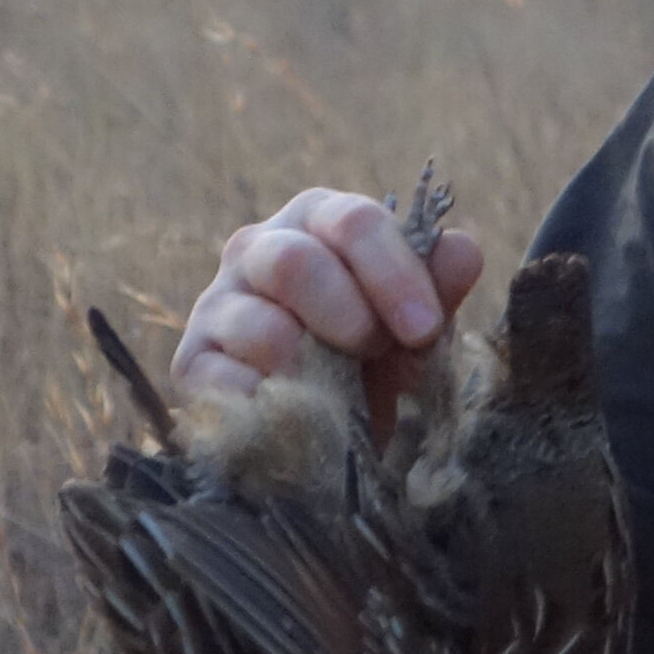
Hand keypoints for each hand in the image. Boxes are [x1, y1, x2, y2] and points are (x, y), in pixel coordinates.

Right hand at [177, 188, 490, 395]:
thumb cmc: (376, 359)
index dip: (394, 274)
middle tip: (376, 355)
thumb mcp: (415, 327)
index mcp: (319, 221)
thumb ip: (439, 289)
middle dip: (349, 317)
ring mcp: (217, 305)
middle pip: (293, 261)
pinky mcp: (191, 365)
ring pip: (260, 328)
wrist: (331, 432)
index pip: (353, 221)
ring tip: (341, 396)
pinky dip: (275, 409)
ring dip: (314, 371)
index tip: (424, 330)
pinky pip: (226, 385)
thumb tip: (462, 252)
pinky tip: (302, 420)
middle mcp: (258, 249)